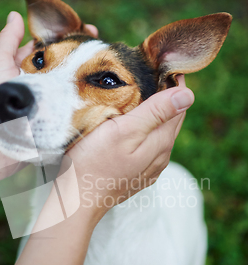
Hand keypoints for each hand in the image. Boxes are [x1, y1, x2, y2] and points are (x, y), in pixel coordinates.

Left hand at [0, 13, 98, 189]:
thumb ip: (7, 40)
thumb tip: (16, 15)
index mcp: (24, 68)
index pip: (50, 48)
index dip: (69, 38)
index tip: (90, 30)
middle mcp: (37, 85)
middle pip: (65, 66)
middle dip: (84, 57)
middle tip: (106, 50)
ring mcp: (47, 105)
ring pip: (70, 86)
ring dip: (88, 79)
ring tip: (110, 68)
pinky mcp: (54, 122)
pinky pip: (72, 108)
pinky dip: (87, 102)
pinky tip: (104, 95)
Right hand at [64, 75, 193, 221]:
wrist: (76, 201)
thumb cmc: (93, 163)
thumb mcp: (123, 131)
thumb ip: (156, 113)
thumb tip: (188, 94)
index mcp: (161, 142)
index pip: (179, 105)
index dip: (172, 82)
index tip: (159, 63)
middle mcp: (161, 156)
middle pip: (171, 119)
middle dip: (165, 95)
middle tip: (148, 72)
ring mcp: (149, 168)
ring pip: (159, 133)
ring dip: (154, 113)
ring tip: (138, 93)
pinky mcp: (136, 175)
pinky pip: (147, 146)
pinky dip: (144, 130)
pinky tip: (130, 125)